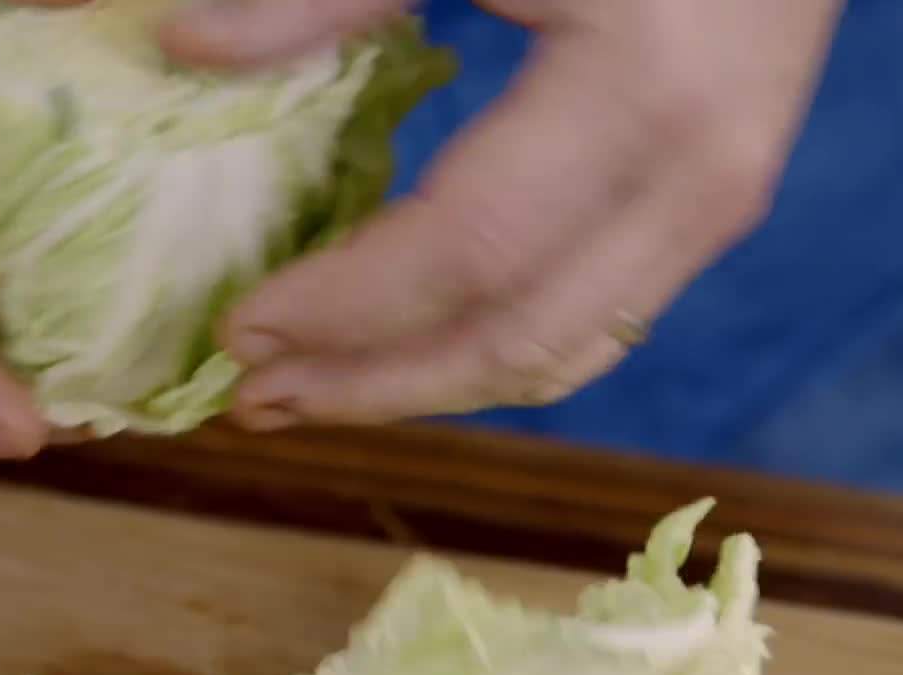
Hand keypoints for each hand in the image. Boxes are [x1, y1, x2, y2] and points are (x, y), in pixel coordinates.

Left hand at [162, 0, 844, 429]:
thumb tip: (183, 48)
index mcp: (640, 95)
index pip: (466, 250)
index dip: (345, 304)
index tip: (236, 328)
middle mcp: (696, 180)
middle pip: (513, 340)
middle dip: (372, 385)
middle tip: (253, 399)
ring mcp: (719, 207)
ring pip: (560, 356)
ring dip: (427, 390)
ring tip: (311, 395)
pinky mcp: (715, 212)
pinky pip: (594, 323)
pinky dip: (488, 352)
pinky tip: (403, 350)